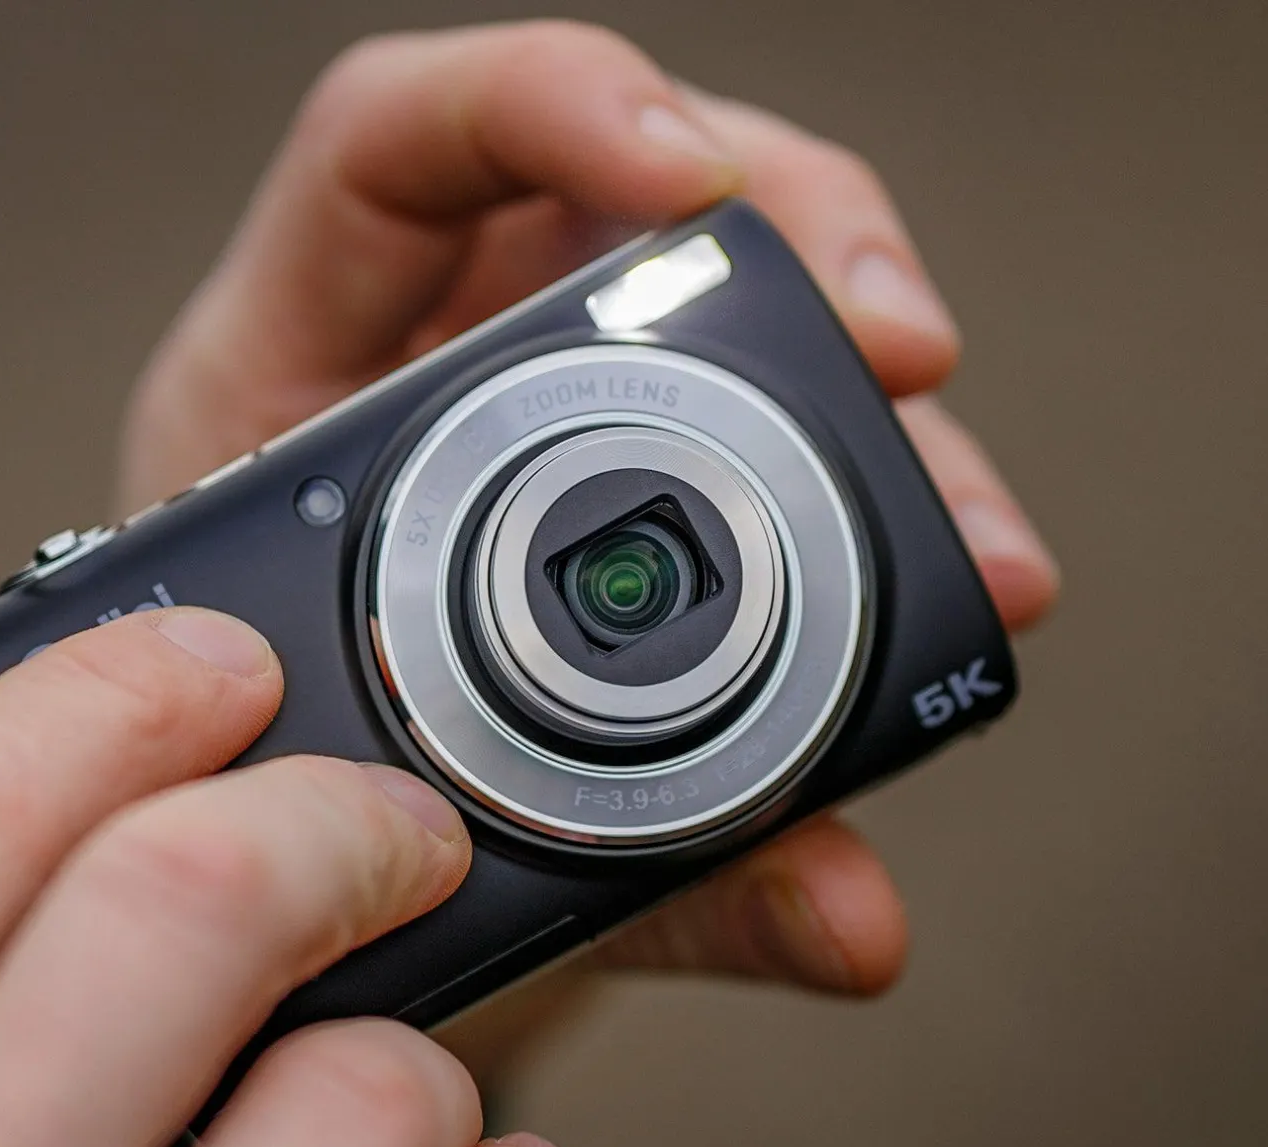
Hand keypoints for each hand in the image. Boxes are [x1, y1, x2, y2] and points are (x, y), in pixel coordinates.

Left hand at [121, 22, 1057, 1008]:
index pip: (395, 147)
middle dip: (805, 260)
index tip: (690, 185)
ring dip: (870, 418)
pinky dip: (859, 509)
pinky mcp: (609, 486)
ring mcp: (526, 421)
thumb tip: (854, 922)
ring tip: (974, 549)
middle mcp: (425, 373)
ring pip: (726, 327)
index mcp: (292, 391)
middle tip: (912, 367)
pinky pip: (753, 448)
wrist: (315, 885)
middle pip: (627, 213)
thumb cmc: (332, 828)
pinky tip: (941, 575)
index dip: (546, 103)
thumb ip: (635, 874)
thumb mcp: (429, 832)